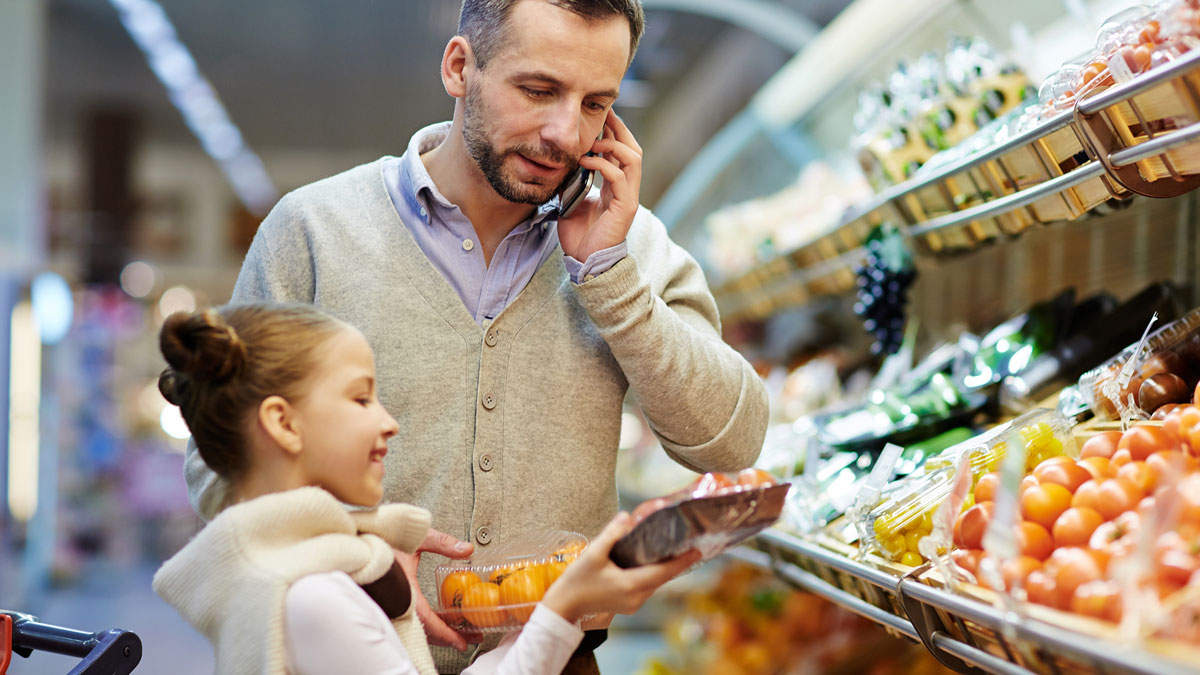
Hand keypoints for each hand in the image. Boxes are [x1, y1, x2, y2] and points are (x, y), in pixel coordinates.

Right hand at [394, 528, 478, 650]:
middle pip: (424, 631)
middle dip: (447, 638)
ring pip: (415, 628)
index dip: (446, 634)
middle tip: (467, 639)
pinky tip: (437, 620)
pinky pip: (408, 620)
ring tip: (458, 632)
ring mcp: (391, 603)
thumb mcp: (416, 536)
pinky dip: (425, 624)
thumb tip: (467, 549)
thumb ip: (442, 543)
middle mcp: (395, 601)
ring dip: (436, 633)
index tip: (462, 641)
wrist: (358, 536)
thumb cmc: (382, 535)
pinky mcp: (389, 601)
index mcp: (402, 589)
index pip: (427, 621)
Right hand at [540, 512, 701, 623]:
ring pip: (655, 582)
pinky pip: (647, 587)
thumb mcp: (593, 553)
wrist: (564, 607)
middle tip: (689, 543)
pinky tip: (652, 561)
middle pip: (662, 577)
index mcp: (631, 585)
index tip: (698, 550)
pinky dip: (652, 574)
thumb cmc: (577, 581)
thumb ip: (612, 533)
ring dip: (664, 568)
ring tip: (674, 549)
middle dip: (676, 562)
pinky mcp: (628, 604)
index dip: (683, 561)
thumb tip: (627, 516)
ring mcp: (633, 604)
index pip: (664, 572)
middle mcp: (637, 598)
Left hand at [557, 109, 642, 262]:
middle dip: (618, 128)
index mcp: (616, 185)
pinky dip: (603, 164)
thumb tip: (561, 160)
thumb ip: (573, 180)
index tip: (598, 114)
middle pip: (633, 147)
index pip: (621, 150)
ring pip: (633, 158)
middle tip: (602, 115)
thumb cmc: (579, 235)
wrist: (584, 261)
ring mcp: (628, 196)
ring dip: (612, 144)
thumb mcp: (572, 199)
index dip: (612, 130)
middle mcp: (626, 188)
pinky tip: (586, 161)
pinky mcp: (625, 207)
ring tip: (593, 141)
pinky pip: (619, 177)